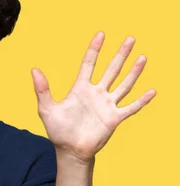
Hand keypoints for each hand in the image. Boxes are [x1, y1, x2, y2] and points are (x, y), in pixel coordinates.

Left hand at [31, 32, 155, 161]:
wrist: (70, 150)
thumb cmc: (58, 130)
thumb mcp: (46, 109)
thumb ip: (42, 90)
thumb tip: (34, 69)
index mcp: (80, 89)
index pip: (89, 64)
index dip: (94, 50)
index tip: (101, 34)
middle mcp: (96, 94)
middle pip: (111, 70)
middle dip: (120, 55)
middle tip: (130, 39)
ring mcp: (106, 105)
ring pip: (124, 85)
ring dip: (134, 72)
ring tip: (142, 58)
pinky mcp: (114, 118)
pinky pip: (130, 108)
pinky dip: (141, 100)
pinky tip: (152, 91)